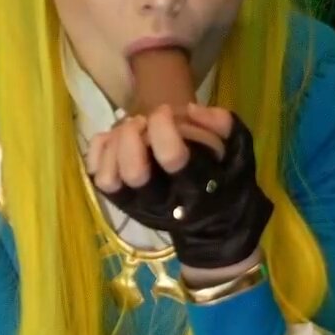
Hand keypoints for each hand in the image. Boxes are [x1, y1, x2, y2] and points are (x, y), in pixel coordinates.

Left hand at [85, 104, 271, 269]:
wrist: (214, 225)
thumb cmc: (226, 180)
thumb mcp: (238, 150)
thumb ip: (222, 125)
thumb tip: (190, 110)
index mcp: (196, 189)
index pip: (171, 157)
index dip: (163, 126)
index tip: (167, 110)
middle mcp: (162, 202)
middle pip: (133, 172)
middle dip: (132, 136)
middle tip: (142, 120)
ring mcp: (136, 204)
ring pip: (109, 178)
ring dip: (114, 144)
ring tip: (129, 128)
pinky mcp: (120, 200)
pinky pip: (96, 176)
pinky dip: (99, 151)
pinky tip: (114, 137)